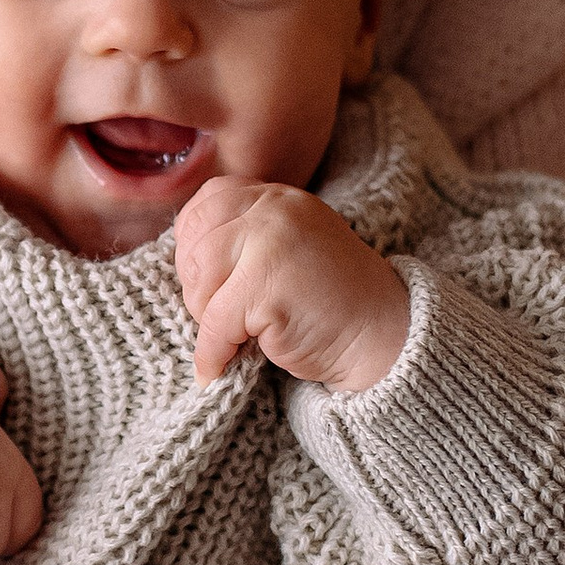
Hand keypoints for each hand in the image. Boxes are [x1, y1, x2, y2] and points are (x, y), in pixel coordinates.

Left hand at [174, 177, 409, 390]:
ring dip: (205, 319)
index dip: (192, 243)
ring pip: (201, 280)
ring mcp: (272, 244)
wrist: (382, 336)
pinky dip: (211, 353)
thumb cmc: (330, 300)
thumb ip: (246, 237)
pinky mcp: (268, 287)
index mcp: (277, 197)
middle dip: (196, 286)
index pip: (207, 202)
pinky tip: (218, 367)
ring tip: (231, 337)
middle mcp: (274, 210)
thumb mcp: (289, 247)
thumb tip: (182, 256)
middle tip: (218, 316)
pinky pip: (216, 322)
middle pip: (197, 243)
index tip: (204, 278)